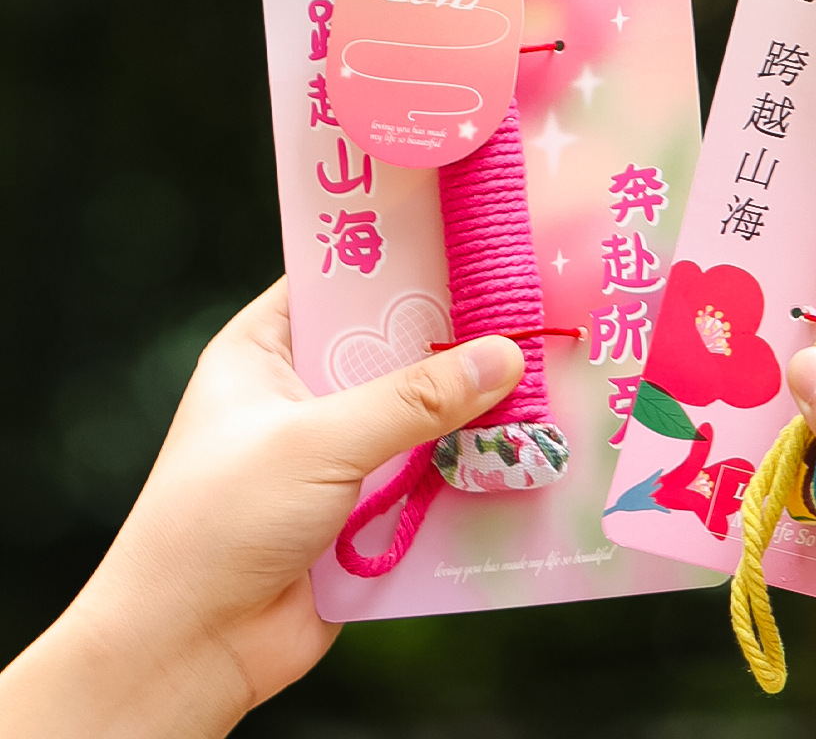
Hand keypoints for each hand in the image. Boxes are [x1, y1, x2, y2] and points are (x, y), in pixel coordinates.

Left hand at [0, 279, 522, 738]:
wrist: (187, 655)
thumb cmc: (217, 525)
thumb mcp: (314, 443)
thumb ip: (412, 400)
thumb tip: (504, 357)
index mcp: (266, 350)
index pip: (342, 278)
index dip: (404, 258)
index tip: (476, 237)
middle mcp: (305, 390)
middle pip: (397, 345)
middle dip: (458, 335)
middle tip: (531, 303)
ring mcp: (338, 449)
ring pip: (423, 410)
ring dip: (473, 405)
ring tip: (550, 369)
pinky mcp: (368, 504)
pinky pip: (433, 469)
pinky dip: (472, 463)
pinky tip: (532, 445)